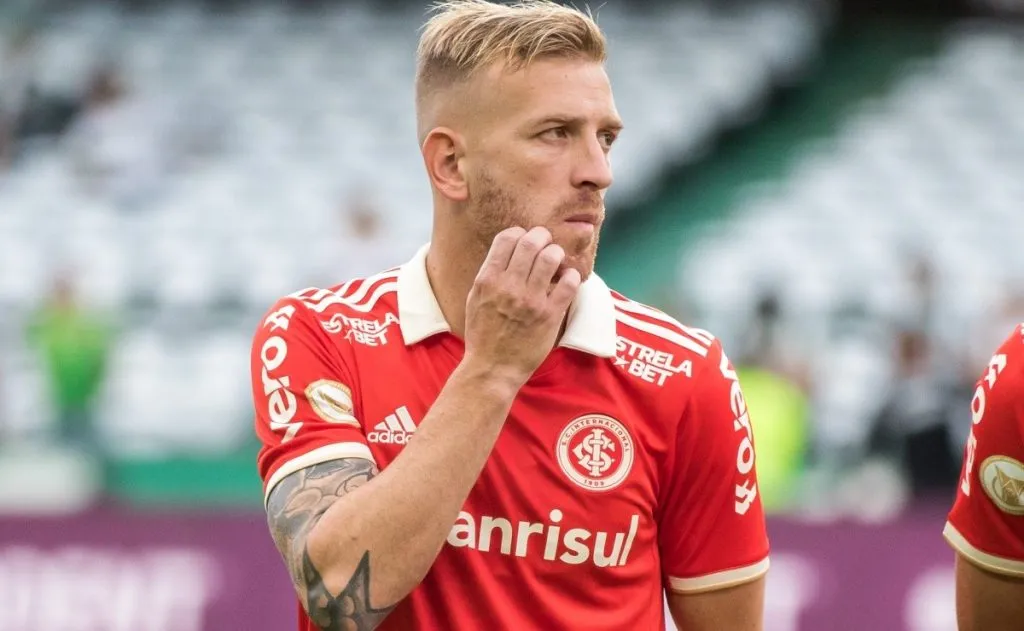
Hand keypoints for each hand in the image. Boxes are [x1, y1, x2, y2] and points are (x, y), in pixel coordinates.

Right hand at [462, 226, 581, 387]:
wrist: (492, 369)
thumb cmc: (483, 335)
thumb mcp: (475, 299)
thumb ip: (489, 274)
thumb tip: (507, 251)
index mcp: (488, 280)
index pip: (507, 238)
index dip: (519, 232)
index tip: (524, 239)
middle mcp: (509, 287)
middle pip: (531, 241)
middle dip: (542, 236)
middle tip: (546, 243)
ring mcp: (531, 300)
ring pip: (551, 257)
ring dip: (557, 253)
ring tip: (557, 260)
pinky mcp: (550, 315)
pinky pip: (569, 283)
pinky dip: (570, 275)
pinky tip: (567, 278)